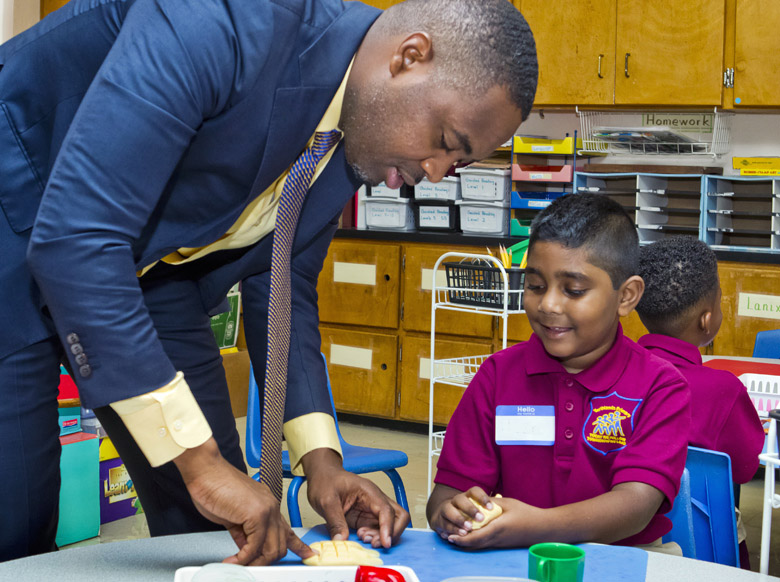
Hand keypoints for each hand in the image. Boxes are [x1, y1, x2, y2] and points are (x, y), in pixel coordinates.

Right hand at [174, 438, 313, 564]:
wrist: (206, 472)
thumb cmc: (215, 488)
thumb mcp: (233, 515)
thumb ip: (243, 532)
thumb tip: (246, 548)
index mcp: (268, 506)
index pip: (287, 530)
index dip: (298, 545)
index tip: (307, 554)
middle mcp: (271, 507)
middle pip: (281, 545)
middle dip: (265, 561)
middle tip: (249, 566)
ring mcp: (266, 510)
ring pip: (272, 549)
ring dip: (255, 562)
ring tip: (238, 564)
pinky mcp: (256, 514)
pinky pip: (254, 547)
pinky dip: (243, 558)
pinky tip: (233, 560)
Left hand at [302, 448, 409, 547]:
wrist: (321, 476)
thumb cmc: (325, 481)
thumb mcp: (326, 500)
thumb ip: (335, 521)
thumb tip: (341, 541)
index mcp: (369, 492)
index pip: (387, 510)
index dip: (389, 528)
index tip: (385, 543)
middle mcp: (375, 500)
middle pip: (398, 516)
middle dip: (392, 533)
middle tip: (373, 543)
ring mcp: (372, 509)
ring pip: (390, 525)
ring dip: (381, 536)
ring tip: (363, 538)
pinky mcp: (365, 518)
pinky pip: (378, 530)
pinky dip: (374, 537)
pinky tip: (360, 536)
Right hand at [428, 485, 494, 538]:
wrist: (443, 516)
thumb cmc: (466, 514)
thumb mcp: (477, 509)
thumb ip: (487, 509)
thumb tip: (503, 509)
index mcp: (467, 496)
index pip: (474, 492)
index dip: (482, 498)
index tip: (491, 507)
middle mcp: (455, 501)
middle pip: (460, 500)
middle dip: (470, 509)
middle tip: (480, 518)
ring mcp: (445, 510)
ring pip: (449, 511)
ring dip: (459, 520)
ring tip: (468, 530)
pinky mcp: (438, 520)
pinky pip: (443, 524)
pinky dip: (451, 530)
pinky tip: (458, 535)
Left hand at [442, 495, 532, 548]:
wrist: (542, 528)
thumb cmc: (526, 514)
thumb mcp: (508, 503)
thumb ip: (492, 503)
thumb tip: (478, 502)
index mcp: (497, 528)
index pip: (475, 536)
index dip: (461, 538)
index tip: (450, 535)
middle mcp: (497, 539)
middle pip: (475, 544)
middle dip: (460, 542)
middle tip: (448, 537)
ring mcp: (500, 543)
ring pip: (479, 545)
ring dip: (467, 543)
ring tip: (455, 537)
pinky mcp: (502, 543)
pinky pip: (486, 544)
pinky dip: (475, 542)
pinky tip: (470, 536)